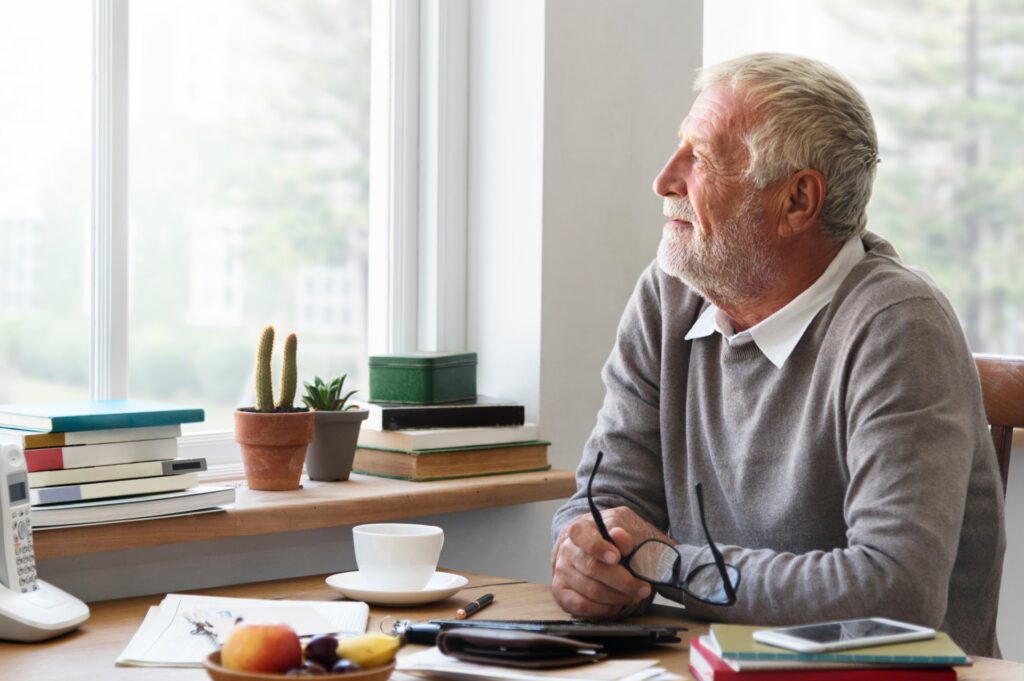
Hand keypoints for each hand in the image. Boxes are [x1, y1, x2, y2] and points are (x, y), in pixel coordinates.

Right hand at [551, 507, 668, 618]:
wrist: (596, 552)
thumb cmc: (612, 542)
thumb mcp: (621, 531)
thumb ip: (623, 535)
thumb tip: (619, 535)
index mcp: (579, 530)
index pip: (585, 538)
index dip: (599, 548)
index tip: (616, 557)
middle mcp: (567, 551)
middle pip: (593, 569)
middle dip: (623, 582)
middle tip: (643, 588)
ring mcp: (562, 572)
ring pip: (592, 591)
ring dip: (618, 597)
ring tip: (634, 596)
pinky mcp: (561, 593)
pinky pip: (583, 606)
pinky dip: (603, 609)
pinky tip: (616, 604)